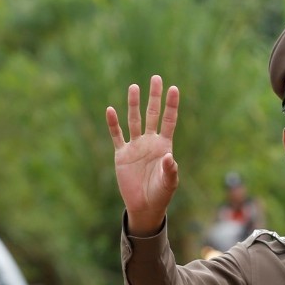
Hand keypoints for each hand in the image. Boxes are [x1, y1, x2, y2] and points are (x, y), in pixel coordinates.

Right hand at [106, 75, 179, 235]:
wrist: (144, 206)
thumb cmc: (161, 194)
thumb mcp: (169, 183)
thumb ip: (171, 170)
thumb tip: (170, 158)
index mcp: (164, 146)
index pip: (169, 121)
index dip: (171, 105)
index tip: (173, 88)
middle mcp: (150, 142)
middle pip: (152, 114)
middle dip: (154, 97)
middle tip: (156, 78)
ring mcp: (135, 147)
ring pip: (134, 120)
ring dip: (134, 104)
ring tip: (134, 87)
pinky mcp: (122, 154)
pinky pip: (117, 136)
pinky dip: (113, 124)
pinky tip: (110, 110)